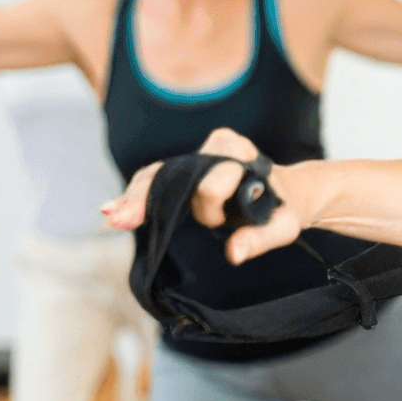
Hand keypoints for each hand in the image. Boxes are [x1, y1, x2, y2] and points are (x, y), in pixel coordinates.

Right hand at [102, 127, 307, 263]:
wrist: (291, 193)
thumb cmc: (288, 208)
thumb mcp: (285, 225)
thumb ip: (261, 238)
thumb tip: (234, 254)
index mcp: (240, 152)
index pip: (212, 183)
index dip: (212, 208)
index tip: (225, 222)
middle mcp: (217, 146)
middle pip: (174, 172)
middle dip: (149, 197)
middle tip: (121, 219)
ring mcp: (200, 155)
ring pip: (159, 174)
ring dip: (135, 198)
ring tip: (110, 216)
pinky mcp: (189, 168)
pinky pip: (158, 179)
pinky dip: (137, 195)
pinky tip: (111, 210)